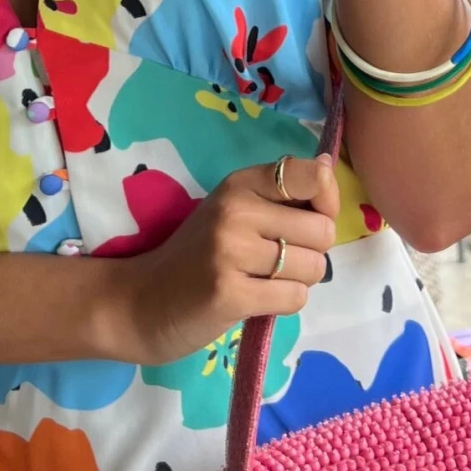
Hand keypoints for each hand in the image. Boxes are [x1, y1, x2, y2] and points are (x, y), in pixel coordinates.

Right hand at [116, 153, 338, 367]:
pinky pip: (295, 297)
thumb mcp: (232, 212)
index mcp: (238, 184)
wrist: (140, 302)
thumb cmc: (195, 257)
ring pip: (314, 267)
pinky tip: (256, 300)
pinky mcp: (230, 294)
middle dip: (312, 252)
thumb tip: (330, 166)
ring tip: (264, 282)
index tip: (306, 219)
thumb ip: (281, 195)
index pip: (311, 176)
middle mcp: (235, 211)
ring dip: (299, 281)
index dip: (326, 201)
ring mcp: (230, 252)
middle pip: (322, 230)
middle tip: (278, 261)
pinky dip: (284, 304)